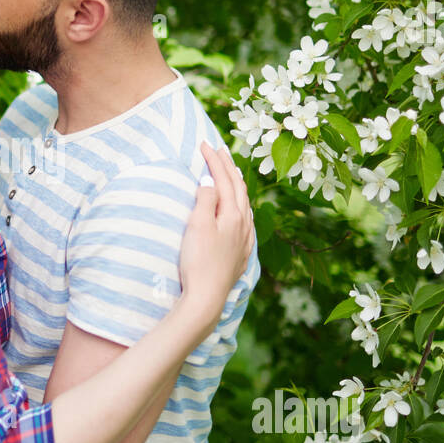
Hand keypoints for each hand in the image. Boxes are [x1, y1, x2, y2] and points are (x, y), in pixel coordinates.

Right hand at [178, 142, 254, 325]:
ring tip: (231, 173)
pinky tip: (240, 210)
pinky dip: (241, 205)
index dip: (214, 161)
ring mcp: (244, 240)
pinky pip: (246, 220)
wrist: (207, 297)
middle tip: (219, 150)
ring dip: (237, 185)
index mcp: (232, 214)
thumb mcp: (197, 226)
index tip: (204, 144)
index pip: (224, 179)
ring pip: (245, 204)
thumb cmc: (198, 262)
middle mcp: (243, 224)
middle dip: (228, 167)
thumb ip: (205, 200)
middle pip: (239, 188)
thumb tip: (209, 182)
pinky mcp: (240, 253)